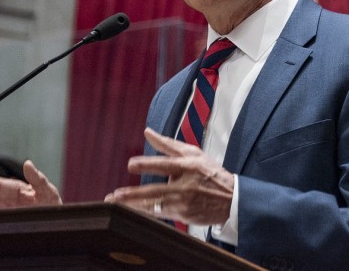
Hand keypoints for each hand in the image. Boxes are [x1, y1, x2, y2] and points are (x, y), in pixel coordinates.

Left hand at [105, 128, 234, 225]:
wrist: (233, 199)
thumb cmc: (211, 173)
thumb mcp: (194, 154)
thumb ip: (168, 144)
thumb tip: (147, 132)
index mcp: (188, 166)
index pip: (165, 164)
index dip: (148, 164)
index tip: (131, 164)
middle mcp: (186, 185)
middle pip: (156, 190)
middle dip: (133, 194)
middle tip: (115, 195)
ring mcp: (185, 202)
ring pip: (155, 205)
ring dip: (134, 206)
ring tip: (115, 205)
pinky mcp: (184, 215)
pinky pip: (161, 214)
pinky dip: (145, 213)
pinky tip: (131, 212)